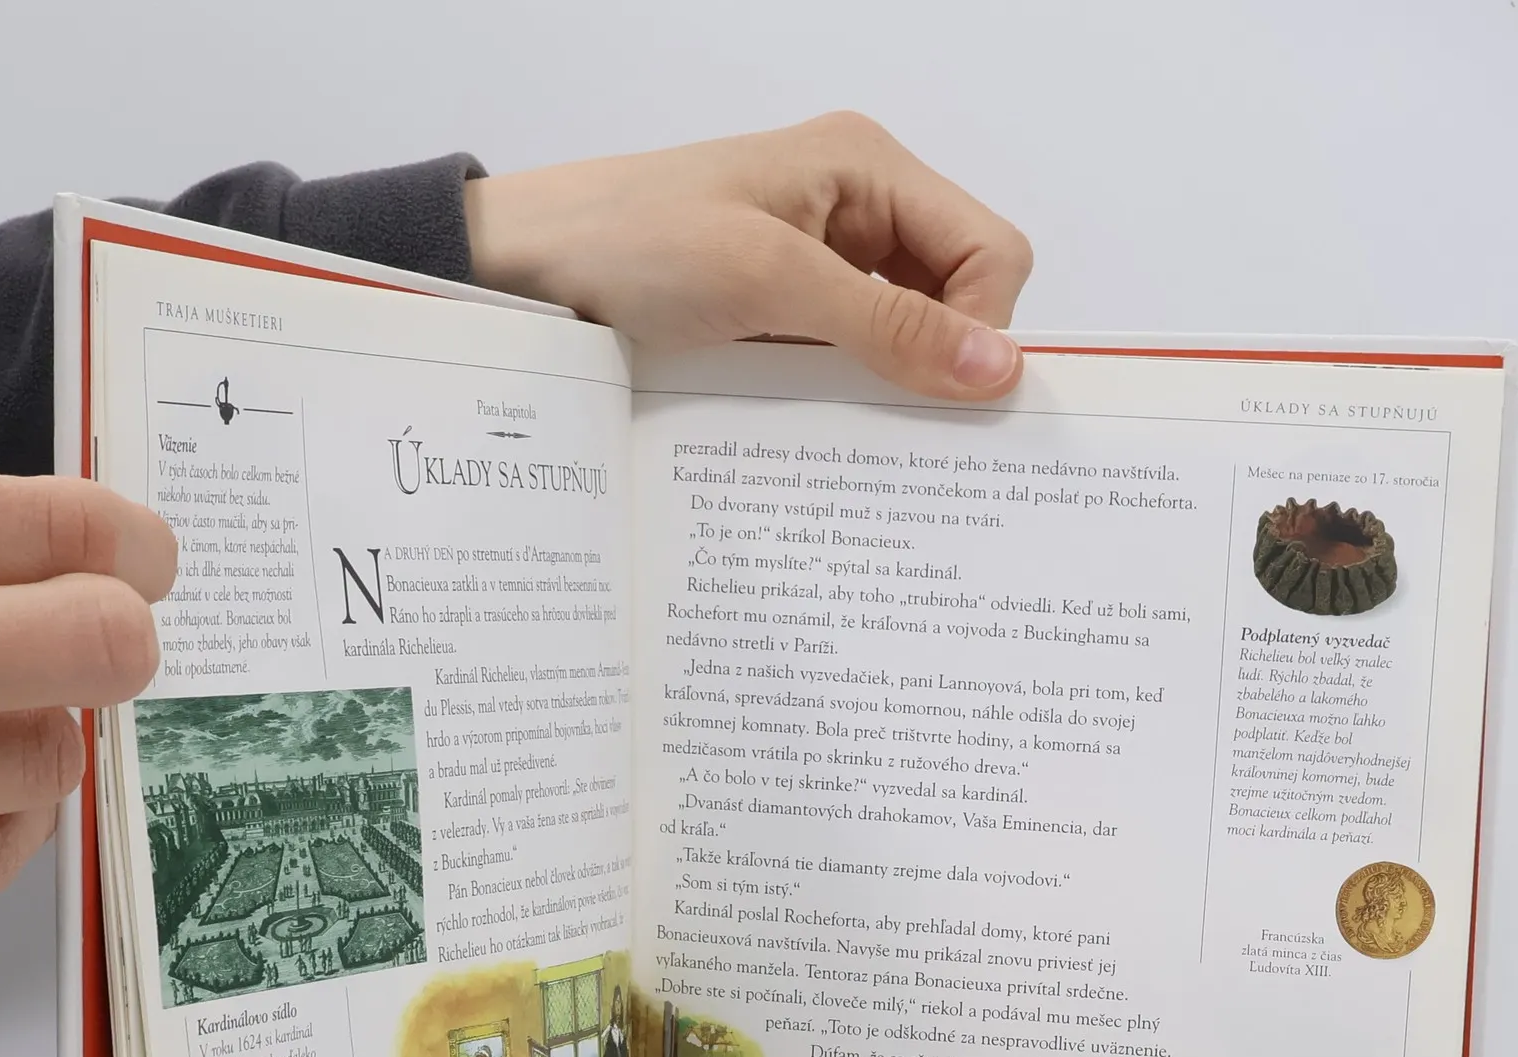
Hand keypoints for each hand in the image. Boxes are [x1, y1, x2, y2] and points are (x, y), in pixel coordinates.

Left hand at [465, 113, 1032, 401]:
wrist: (519, 273)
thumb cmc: (628, 243)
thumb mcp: (768, 281)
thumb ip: (888, 327)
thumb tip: (998, 369)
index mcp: (867, 168)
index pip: (990, 251)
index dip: (984, 326)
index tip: (949, 396)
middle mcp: (855, 212)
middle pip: (957, 300)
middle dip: (942, 364)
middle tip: (907, 426)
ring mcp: (817, 269)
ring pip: (905, 343)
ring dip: (891, 389)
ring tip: (852, 427)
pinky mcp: (781, 321)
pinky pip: (849, 368)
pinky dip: (846, 400)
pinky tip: (817, 426)